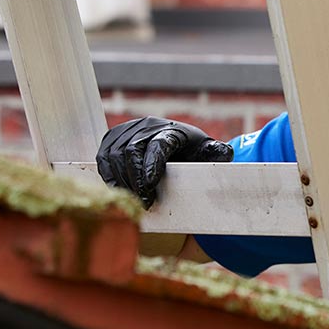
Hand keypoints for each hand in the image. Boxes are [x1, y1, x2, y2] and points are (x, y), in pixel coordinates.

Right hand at [96, 117, 232, 208]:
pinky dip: (109, 176)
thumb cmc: (195, 152)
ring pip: (114, 155)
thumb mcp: (211, 153)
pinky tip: (121, 191)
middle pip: (131, 151)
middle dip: (136, 180)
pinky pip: (103, 157)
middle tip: (145, 203)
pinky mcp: (113, 139)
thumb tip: (225, 153)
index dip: (151, 164)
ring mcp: (127, 130)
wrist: (178, 143)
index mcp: (172, 130)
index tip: (150, 186)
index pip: (158, 145)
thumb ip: (219, 154)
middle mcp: (147, 126)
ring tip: (135, 200)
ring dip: (122, 181)